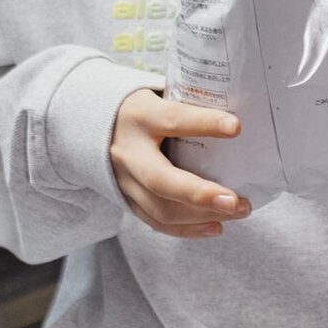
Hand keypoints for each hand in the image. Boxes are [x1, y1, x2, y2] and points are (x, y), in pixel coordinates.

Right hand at [110, 89, 251, 237]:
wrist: (89, 127)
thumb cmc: (140, 110)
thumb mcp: (157, 97)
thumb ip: (188, 106)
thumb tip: (238, 118)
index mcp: (140, 117)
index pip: (173, 120)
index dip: (204, 123)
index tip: (236, 127)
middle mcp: (128, 152)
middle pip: (160, 180)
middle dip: (200, 194)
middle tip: (235, 201)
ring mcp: (124, 181)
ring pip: (160, 209)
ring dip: (201, 216)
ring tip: (238, 210)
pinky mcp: (127, 200)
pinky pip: (156, 222)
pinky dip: (188, 229)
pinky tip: (216, 226)